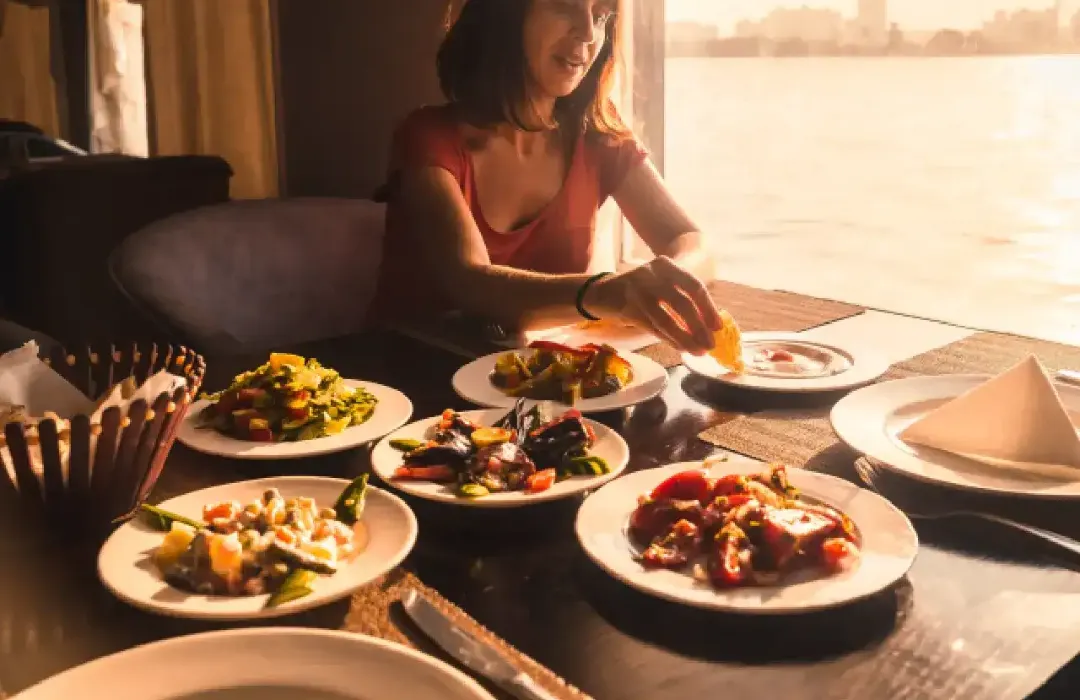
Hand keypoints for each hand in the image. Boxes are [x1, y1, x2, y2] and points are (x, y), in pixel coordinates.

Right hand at [593, 256, 722, 354]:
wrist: (603, 291)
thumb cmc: (642, 289)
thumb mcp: (663, 284)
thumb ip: (683, 298)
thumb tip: (709, 325)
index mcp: (665, 265)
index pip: (693, 286)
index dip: (707, 308)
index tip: (718, 327)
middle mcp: (651, 275)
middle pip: (681, 303)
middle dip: (698, 327)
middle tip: (710, 344)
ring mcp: (637, 291)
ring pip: (666, 319)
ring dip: (684, 338)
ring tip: (697, 350)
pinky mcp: (627, 309)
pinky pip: (653, 327)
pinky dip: (669, 339)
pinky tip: (680, 347)